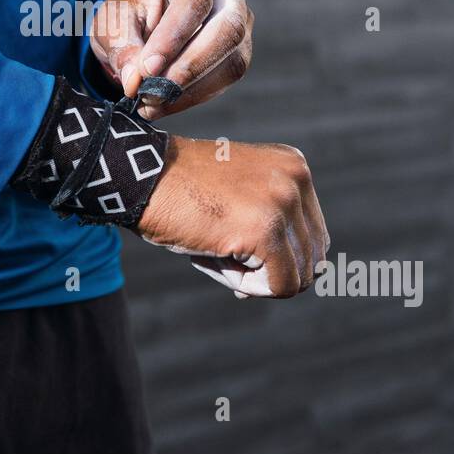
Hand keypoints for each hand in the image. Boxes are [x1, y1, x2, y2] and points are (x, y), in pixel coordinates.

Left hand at [90, 0, 251, 119]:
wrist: (144, 22)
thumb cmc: (131, 11)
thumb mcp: (112, 20)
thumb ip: (121, 45)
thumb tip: (135, 80)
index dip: (173, 36)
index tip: (146, 68)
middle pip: (228, 27)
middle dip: (189, 66)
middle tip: (153, 92)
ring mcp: (242, 19)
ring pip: (233, 58)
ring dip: (192, 88)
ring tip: (152, 102)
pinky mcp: (241, 50)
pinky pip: (227, 78)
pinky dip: (195, 96)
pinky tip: (165, 103)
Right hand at [135, 136, 327, 298]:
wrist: (140, 177)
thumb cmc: (179, 192)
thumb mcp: (237, 195)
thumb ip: (270, 223)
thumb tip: (300, 281)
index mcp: (293, 166)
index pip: (313, 236)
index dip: (280, 259)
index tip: (241, 255)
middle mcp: (296, 179)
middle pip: (311, 258)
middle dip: (270, 271)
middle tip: (225, 259)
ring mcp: (283, 203)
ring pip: (297, 276)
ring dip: (255, 279)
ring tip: (216, 254)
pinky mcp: (266, 230)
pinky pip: (280, 285)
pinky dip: (248, 287)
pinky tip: (216, 259)